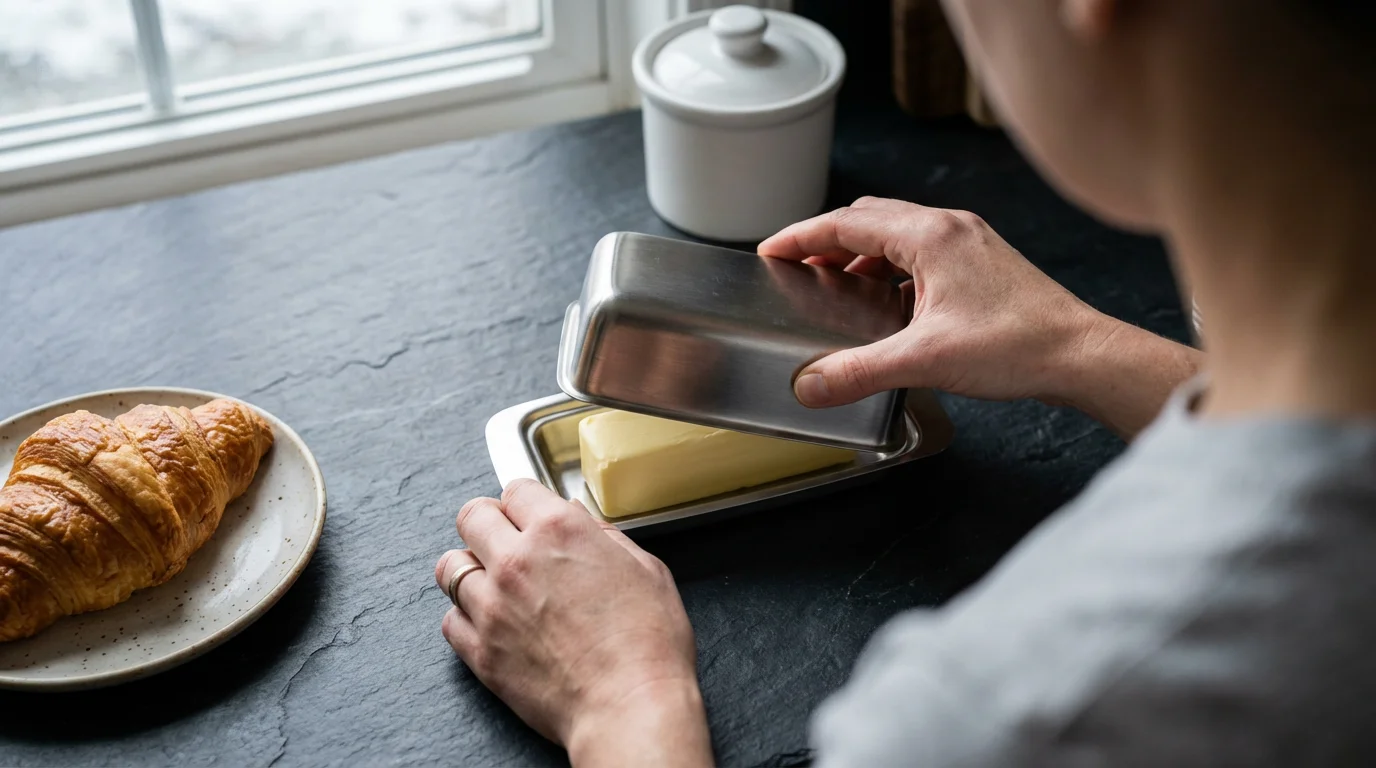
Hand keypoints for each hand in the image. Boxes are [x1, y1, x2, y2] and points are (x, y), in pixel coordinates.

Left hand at [435, 480, 710, 767]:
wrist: (630, 707)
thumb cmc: (649, 643)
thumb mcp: (646, 569)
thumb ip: (604, 537)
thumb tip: (579, 524)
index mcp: (559, 531)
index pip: (516, 490)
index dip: (526, 502)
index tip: (529, 514)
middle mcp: (516, 561)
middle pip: (471, 517)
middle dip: (488, 523)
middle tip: (504, 539)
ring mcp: (492, 607)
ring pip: (450, 567)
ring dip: (470, 568)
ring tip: (490, 581)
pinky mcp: (480, 652)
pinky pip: (449, 620)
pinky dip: (465, 618)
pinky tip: (490, 622)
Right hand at [760, 197, 1199, 437]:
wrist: (1082, 356)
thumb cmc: (1018, 347)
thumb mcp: (924, 361)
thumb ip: (858, 372)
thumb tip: (810, 384)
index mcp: (930, 236)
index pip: (847, 222)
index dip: (801, 235)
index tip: (771, 248)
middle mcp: (951, 227)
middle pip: (871, 217)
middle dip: (828, 239)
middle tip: (798, 265)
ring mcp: (971, 242)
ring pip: (899, 232)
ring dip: (861, 252)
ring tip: (837, 282)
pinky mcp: (985, 262)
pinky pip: (923, 250)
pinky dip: (892, 266)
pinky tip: (890, 301)